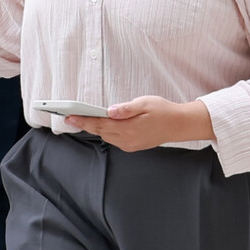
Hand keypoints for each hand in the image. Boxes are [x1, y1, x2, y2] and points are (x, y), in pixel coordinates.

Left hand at [67, 95, 213, 151]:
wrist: (181, 125)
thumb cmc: (163, 110)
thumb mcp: (145, 103)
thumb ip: (126, 108)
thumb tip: (110, 111)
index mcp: (129, 128)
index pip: (99, 124)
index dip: (82, 121)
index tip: (68, 117)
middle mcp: (128, 139)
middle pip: (100, 131)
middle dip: (84, 124)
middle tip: (68, 117)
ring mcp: (131, 144)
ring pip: (106, 136)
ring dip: (94, 128)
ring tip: (80, 119)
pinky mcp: (134, 146)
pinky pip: (114, 140)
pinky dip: (106, 132)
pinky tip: (101, 125)